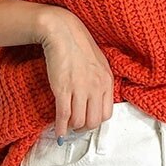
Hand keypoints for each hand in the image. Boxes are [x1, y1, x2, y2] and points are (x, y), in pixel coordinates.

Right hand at [36, 6, 113, 138]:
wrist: (63, 33)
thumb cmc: (79, 46)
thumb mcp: (99, 64)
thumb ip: (100, 82)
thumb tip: (95, 101)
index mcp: (107, 82)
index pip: (107, 114)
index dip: (96, 121)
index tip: (88, 122)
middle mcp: (96, 88)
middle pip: (93, 121)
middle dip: (84, 128)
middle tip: (77, 127)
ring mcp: (80, 89)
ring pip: (78, 121)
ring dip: (72, 128)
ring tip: (67, 128)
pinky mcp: (63, 89)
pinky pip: (64, 115)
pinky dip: (60, 127)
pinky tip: (58, 132)